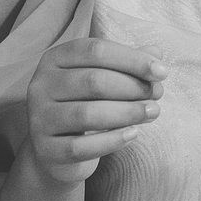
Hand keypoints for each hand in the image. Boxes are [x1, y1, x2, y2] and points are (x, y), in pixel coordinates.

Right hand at [25, 38, 164, 184]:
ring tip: (153, 112)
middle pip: (93, 81)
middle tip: (158, 95)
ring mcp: (39, 118)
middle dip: (132, 87)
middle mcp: (40, 85)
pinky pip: (80, 147)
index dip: (133, 60)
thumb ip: (129, 64)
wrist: (60, 148)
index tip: (162, 72)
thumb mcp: (106, 77)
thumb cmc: (88, 102)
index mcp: (55, 58)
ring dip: (127, 112)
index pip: (96, 50)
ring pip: (87, 114)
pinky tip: (133, 134)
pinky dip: (111, 140)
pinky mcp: (44, 149)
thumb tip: (157, 52)